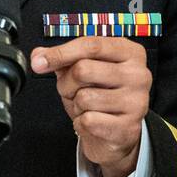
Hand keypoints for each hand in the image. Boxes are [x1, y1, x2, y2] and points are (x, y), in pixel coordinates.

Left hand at [31, 36, 150, 176]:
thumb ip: (61, 58)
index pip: (91, 45)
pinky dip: (81, 123)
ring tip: (86, 107)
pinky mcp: (129, 127)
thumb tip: (38, 57)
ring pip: (84, 97)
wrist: (116, 132)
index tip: (39, 62)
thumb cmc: (100, 94)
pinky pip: (88, 121)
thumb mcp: (83, 70)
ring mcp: (137, 101)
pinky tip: (93, 121)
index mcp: (130, 52)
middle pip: (83, 70)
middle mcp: (138, 74)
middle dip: (67, 83)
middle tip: (71, 91)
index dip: (60, 52)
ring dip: (75, 105)